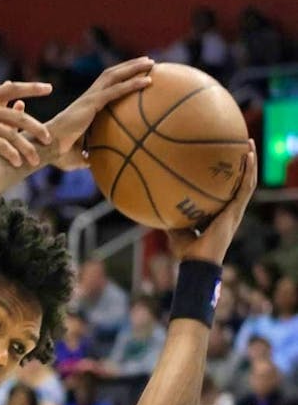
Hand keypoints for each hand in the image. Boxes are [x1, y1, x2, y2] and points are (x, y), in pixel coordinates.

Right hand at [0, 79, 52, 165]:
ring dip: (25, 148)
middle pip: (16, 114)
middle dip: (35, 127)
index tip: (47, 88)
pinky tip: (16, 163)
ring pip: (10, 133)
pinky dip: (10, 154)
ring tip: (34, 160)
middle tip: (48, 137)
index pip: (10, 88)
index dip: (30, 88)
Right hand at [47, 57, 154, 168]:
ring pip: (114, 76)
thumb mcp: (80, 155)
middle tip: (150, 62)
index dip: (121, 78)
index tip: (138, 74)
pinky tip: (148, 81)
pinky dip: (132, 84)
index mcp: (86, 107)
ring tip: (152, 62)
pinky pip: (115, 91)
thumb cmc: (60, 153)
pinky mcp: (91, 104)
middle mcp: (88, 98)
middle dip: (130, 66)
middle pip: (112, 75)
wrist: (47, 148)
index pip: (106, 86)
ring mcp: (89, 99)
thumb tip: (97, 165)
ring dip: (133, 68)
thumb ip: (90, 156)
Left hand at [167, 141, 256, 264]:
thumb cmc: (186, 250)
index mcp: (218, 213)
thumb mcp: (174, 228)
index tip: (223, 159)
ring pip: (247, 181)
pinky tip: (247, 156)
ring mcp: (234, 210)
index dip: (227, 176)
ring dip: (250, 162)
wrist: (197, 262)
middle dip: (241, 163)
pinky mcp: (236, 211)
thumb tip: (153, 202)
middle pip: (239, 182)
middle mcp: (229, 209)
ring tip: (247, 143)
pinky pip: (245, 187)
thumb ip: (169, 215)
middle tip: (239, 144)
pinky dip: (248, 171)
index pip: (225, 191)